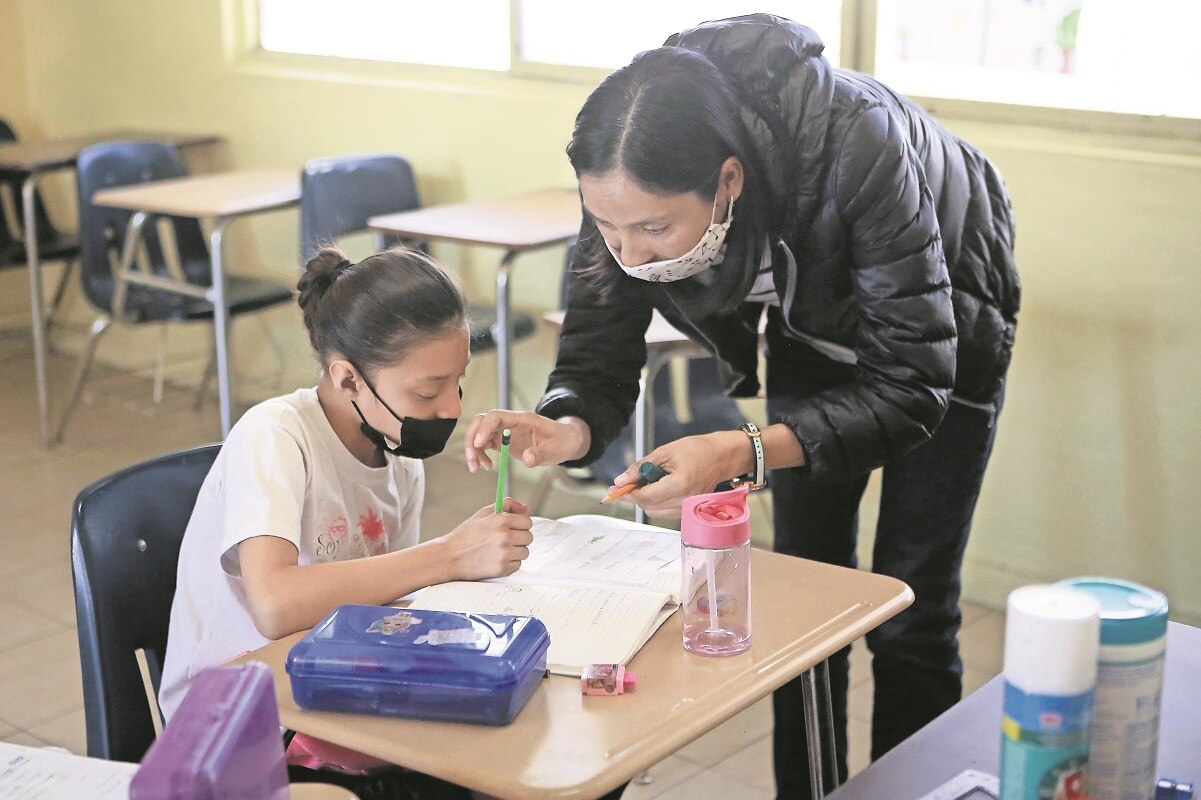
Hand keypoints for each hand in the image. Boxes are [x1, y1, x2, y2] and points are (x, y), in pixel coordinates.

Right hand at [438, 499, 533, 580]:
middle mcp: (505, 536)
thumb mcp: (483, 513)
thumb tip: (527, 508)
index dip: (520, 525)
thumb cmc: (466, 535)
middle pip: (529, 537)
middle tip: (504, 540)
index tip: (512, 529)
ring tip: (499, 550)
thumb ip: (507, 505)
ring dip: (515, 552)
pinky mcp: (502, 568)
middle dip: (519, 539)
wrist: (449, 557)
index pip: (527, 522)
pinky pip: (517, 565)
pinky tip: (495, 559)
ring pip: (525, 552)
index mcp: (501, 520)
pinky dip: (509, 563)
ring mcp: (504, 553)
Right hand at [464, 410, 589, 471]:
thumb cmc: (562, 441)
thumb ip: (541, 454)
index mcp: (522, 419)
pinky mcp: (503, 441)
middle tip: (473, 460)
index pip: (496, 416)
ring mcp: (505, 431)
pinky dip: (480, 455)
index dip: (484, 428)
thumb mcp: (556, 449)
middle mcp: (510, 422)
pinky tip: (485, 467)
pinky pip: (484, 444)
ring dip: (473, 449)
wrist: (566, 440)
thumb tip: (527, 458)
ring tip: (477, 468)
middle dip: (472, 439)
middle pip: (481, 422)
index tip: (479, 445)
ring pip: (479, 433)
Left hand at [607, 432, 740, 517]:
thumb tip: (621, 481)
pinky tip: (658, 487)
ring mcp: (688, 509)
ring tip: (648, 481)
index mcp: (679, 486)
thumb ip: (640, 467)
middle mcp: (685, 501)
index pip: (645, 497)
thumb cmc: (696, 450)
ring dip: (646, 499)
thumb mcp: (664, 452)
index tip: (615, 487)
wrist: (721, 456)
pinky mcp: (689, 511)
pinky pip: (665, 511)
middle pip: (648, 507)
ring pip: (655, 512)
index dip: (628, 493)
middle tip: (629, 481)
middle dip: (635, 496)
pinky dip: (657, 502)